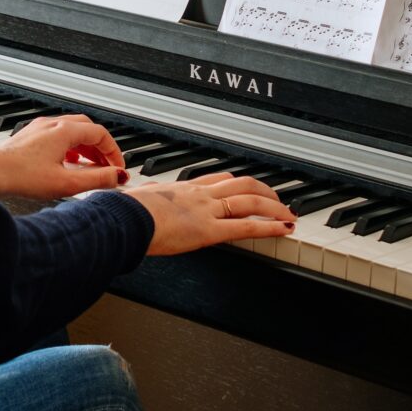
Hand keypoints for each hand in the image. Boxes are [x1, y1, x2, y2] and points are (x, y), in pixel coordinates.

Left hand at [0, 114, 127, 200]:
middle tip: (107, 166)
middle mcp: (52, 124)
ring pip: (72, 131)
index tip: (118, 168)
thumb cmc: (23, 177)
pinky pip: (58, 135)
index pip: (101, 134)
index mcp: (64, 131)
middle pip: (87, 129)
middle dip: (101, 147)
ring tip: (91, 166)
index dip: (114, 151)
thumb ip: (96, 179)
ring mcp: (40, 128)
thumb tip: (117, 176)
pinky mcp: (30, 136)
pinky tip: (68, 163)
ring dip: (86, 147)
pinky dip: (70, 147)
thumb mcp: (67, 183)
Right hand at [127, 174, 294, 256]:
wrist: (123, 219)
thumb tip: (136, 199)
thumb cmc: (123, 212)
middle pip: (241, 184)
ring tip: (288, 214)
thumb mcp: (137, 200)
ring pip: (250, 200)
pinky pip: (246, 226)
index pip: (218, 180)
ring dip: (274, 206)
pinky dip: (270, 226)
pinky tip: (284, 228)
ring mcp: (206, 210)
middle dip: (264, 190)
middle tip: (278, 200)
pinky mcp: (208, 230)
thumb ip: (145, 199)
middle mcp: (199, 194)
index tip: (248, 188)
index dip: (237, 184)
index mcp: (181, 188)